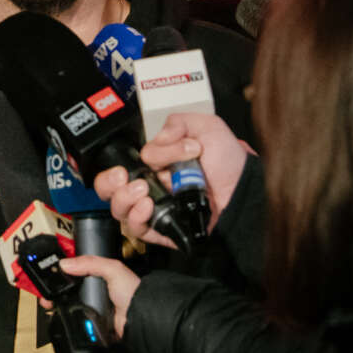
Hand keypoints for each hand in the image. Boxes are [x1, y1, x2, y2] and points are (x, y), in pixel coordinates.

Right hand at [39, 255, 140, 338]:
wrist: (140, 319)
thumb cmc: (133, 293)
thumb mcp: (112, 269)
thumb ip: (90, 263)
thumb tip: (65, 263)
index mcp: (99, 276)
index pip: (75, 269)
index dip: (62, 270)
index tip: (49, 270)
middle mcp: (94, 291)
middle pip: (68, 288)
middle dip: (55, 288)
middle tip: (45, 290)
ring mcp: (92, 307)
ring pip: (68, 304)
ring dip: (57, 303)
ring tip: (48, 302)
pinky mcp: (91, 322)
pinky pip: (74, 319)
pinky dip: (65, 317)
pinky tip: (57, 313)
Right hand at [95, 113, 247, 248]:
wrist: (244, 191)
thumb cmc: (230, 164)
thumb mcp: (206, 128)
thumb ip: (178, 123)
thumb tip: (157, 138)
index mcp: (156, 164)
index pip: (121, 166)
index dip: (117, 165)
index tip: (128, 163)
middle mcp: (152, 187)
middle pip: (111, 190)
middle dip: (108, 183)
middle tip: (123, 177)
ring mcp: (156, 209)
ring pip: (119, 210)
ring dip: (122, 198)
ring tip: (141, 190)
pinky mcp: (162, 230)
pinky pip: (136, 229)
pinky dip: (136, 217)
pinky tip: (148, 204)